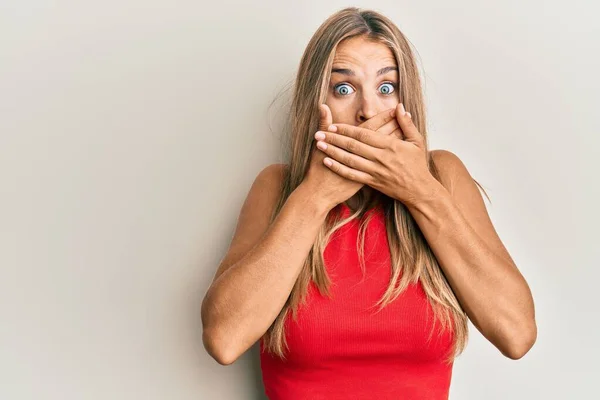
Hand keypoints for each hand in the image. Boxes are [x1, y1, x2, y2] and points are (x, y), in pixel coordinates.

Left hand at [314, 103, 432, 207]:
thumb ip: (406, 124)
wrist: (419, 191)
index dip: (347, 130)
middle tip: (319, 133)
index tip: (333, 125)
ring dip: (333, 152)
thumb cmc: (418, 164)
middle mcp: (381, 158)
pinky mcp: (372, 182)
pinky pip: (352, 175)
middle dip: (335, 139)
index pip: (364, 135)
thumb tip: (400, 107)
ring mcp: (375, 171)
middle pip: (353, 146)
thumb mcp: (417, 141)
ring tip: (319, 145)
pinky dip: (339, 168)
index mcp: (391, 146)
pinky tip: (327, 162)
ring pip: (350, 160)